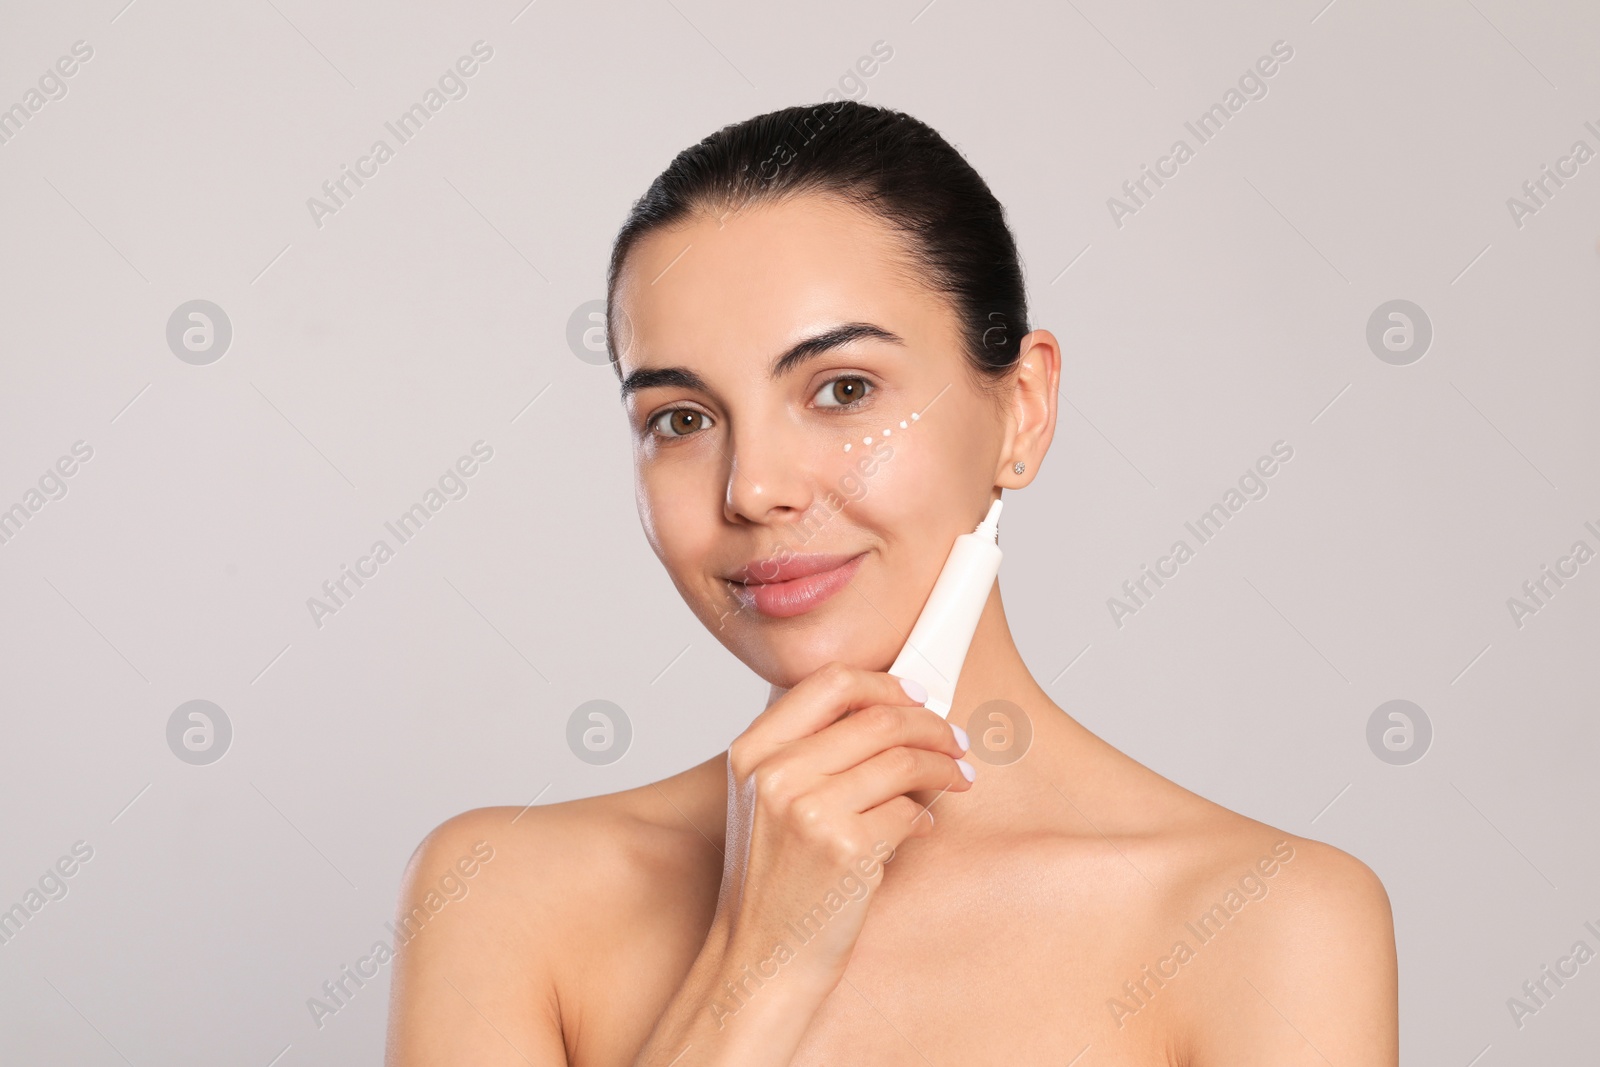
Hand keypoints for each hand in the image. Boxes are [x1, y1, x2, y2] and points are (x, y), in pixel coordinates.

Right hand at [714, 661, 973, 997]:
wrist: (761, 957)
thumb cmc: (771, 879)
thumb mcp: (766, 799)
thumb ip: (809, 750)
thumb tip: (890, 710)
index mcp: (752, 751)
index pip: (830, 683)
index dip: (885, 684)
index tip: (916, 696)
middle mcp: (776, 773)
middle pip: (878, 718)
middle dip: (931, 726)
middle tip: (955, 741)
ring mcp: (809, 811)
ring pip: (902, 761)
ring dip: (943, 767)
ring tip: (956, 780)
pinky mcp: (846, 849)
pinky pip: (906, 812)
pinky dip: (923, 818)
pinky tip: (918, 829)